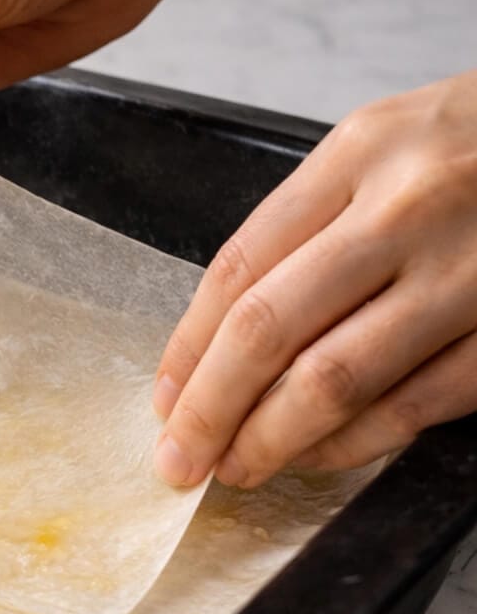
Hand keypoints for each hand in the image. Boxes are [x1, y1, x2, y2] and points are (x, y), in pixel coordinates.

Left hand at [153, 69, 476, 487]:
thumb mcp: (385, 146)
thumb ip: (307, 227)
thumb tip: (216, 342)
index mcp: (360, 153)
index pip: (239, 269)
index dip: (188, 351)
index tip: (166, 402)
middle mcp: (409, 208)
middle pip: (268, 330)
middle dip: (210, 410)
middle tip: (180, 459)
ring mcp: (469, 272)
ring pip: (335, 379)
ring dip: (271, 439)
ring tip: (237, 467)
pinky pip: (415, 405)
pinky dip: (353, 443)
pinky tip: (317, 456)